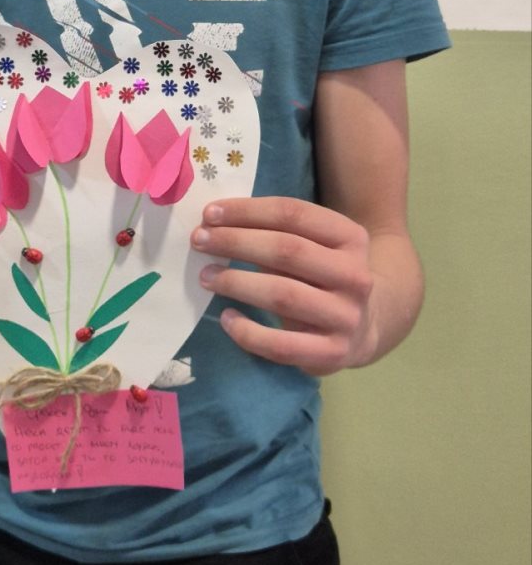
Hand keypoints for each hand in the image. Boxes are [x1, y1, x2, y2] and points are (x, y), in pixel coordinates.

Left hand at [192, 197, 374, 375]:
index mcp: (350, 237)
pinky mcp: (333, 353)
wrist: (364, 326)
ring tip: (206, 276)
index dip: (248, 211)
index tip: (210, 213)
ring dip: (237, 282)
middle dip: (236, 242)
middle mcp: (354, 275)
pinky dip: (248, 332)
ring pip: (283, 295)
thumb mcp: (315, 245)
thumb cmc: (323, 275)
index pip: (294, 214)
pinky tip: (226, 318)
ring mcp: (346, 316)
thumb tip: (215, 223)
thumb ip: (277, 232)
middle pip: (288, 250)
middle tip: (200, 240)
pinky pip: (282, 345)